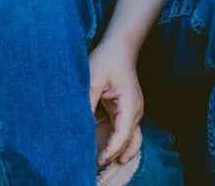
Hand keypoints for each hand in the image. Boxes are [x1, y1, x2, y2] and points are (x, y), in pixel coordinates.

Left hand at [89, 39, 143, 168]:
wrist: (119, 47)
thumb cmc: (107, 59)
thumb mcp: (93, 78)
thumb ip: (87, 100)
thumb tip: (79, 122)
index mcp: (129, 103)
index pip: (123, 133)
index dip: (111, 149)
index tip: (97, 160)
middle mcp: (135, 110)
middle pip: (129, 140)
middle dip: (114, 155)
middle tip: (95, 167)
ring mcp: (134, 111)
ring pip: (131, 139)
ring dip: (120, 153)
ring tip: (103, 166)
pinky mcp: (128, 111)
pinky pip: (127, 132)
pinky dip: (120, 144)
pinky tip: (109, 154)